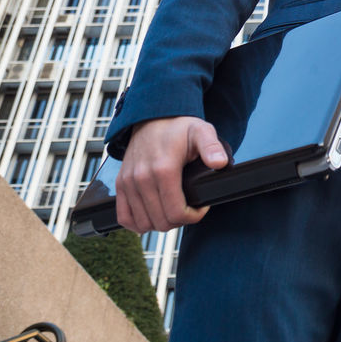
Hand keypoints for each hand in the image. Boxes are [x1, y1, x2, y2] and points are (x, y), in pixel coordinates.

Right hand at [116, 115, 227, 232]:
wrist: (152, 118)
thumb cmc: (178, 127)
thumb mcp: (201, 131)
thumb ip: (211, 147)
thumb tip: (220, 163)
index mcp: (163, 169)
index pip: (176, 213)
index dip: (193, 216)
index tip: (201, 207)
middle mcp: (141, 178)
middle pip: (161, 222)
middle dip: (180, 220)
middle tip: (190, 209)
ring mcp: (128, 183)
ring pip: (143, 223)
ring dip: (161, 222)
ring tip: (174, 210)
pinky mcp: (120, 185)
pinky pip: (124, 217)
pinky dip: (138, 223)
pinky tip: (153, 216)